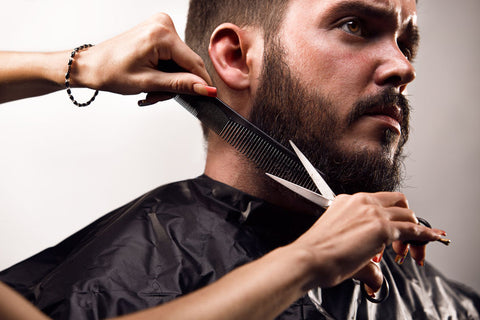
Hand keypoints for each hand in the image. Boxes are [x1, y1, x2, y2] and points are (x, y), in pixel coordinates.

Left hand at [71, 13, 215, 104]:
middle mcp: (163, 25)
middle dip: (178, 83)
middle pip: (187, 62)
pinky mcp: (158, 31)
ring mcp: (161, 26)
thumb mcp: (148, 82)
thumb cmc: (110, 71)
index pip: (193, 62)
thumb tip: (205, 88)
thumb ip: (180, 84)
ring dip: (171, 79)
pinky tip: (153, 78)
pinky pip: (173, 55)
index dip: (202, 82)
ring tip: (151, 89)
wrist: (92, 65)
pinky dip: (166, 70)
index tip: (210, 97)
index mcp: (161, 35)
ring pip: (181, 61)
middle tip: (159, 96)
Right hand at [289, 192, 444, 292]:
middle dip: (406, 221)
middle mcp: (362, 201)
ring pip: (408, 215)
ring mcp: (373, 212)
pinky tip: (432, 240)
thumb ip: (363, 257)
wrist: (310, 258)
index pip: (380, 203)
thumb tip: (375, 277)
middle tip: (401, 244)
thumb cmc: (317, 254)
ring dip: (414, 232)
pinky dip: (426, 235)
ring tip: (407, 252)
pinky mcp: (382, 227)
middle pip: (398, 203)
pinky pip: (414, 229)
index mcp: (348, 201)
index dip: (391, 218)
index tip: (395, 232)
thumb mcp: (340, 245)